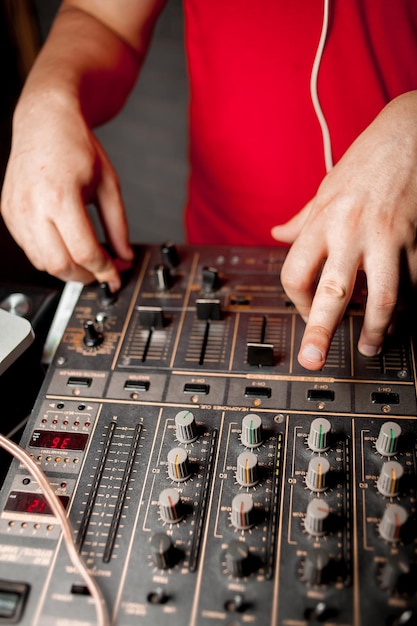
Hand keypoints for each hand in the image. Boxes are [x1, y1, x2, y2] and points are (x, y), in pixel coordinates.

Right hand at [1, 93, 133, 289]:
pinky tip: (66, 248)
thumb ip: (118, 226)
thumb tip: (125, 255)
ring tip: (86, 261)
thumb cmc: (74, 146)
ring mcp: (16, 212)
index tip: (115, 276)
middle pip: (60, 265)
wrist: (44, 122)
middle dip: (86, 276)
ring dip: (68, 270)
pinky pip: (29, 251)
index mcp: (60, 196)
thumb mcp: (108, 185)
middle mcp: (33, 206)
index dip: (104, 270)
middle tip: (103, 273)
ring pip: (42, 263)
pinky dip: (50, 257)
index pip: (84, 252)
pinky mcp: (8, 214)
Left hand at [272, 91, 416, 369]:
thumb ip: (301, 220)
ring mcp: (387, 240)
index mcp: (322, 221)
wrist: (411, 133)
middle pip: (332, 294)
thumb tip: (277, 233)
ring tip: (371, 347)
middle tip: (312, 361)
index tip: (302, 310)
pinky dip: (407, 307)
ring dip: (376, 330)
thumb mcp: (324, 189)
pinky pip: (412, 285)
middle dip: (320, 333)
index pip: (295, 274)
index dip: (295, 299)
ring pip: (383, 299)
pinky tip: (400, 318)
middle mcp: (351, 233)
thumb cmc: (364, 162)